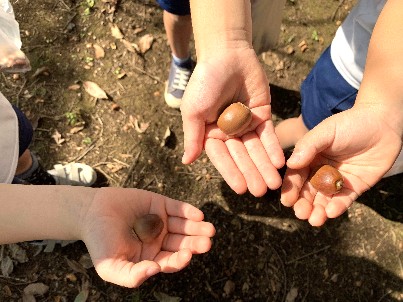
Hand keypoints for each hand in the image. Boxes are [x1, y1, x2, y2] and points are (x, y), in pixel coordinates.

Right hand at [80, 187, 215, 287]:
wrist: (90, 212)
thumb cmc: (99, 242)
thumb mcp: (110, 266)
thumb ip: (130, 275)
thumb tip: (154, 271)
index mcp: (151, 258)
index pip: (171, 261)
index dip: (180, 259)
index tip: (188, 255)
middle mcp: (160, 241)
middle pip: (182, 244)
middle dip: (195, 243)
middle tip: (207, 242)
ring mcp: (162, 222)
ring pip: (184, 226)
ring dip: (197, 228)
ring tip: (209, 229)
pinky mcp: (160, 204)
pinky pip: (177, 208)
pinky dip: (188, 211)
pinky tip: (198, 214)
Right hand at [181, 48, 283, 196]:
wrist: (227, 54)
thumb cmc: (204, 82)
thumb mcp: (193, 111)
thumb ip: (193, 137)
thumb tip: (186, 162)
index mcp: (210, 134)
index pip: (222, 158)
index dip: (231, 173)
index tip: (241, 189)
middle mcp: (228, 133)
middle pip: (242, 157)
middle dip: (252, 174)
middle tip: (261, 191)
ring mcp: (246, 125)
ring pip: (257, 150)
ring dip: (265, 166)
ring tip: (274, 183)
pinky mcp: (262, 115)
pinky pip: (268, 134)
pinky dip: (274, 148)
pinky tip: (281, 162)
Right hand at [280, 105, 401, 225]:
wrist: (383, 123)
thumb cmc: (350, 123)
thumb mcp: (325, 132)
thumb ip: (308, 147)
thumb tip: (290, 164)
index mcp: (309, 158)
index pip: (296, 176)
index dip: (291, 189)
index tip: (286, 200)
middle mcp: (321, 171)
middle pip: (308, 192)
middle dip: (303, 204)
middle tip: (301, 213)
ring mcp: (337, 180)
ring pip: (324, 199)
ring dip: (318, 211)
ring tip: (314, 220)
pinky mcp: (355, 187)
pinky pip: (344, 200)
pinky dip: (337, 207)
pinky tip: (331, 213)